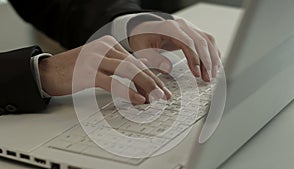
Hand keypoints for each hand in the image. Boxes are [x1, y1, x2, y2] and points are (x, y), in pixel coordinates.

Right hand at [39, 36, 170, 103]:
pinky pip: (112, 82)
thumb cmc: (75, 70)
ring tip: (155, 98)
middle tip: (163, 95)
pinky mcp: (87, 71)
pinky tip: (138, 99)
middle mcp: (104, 48)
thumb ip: (121, 64)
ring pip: (127, 70)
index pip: (136, 62)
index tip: (162, 89)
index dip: (151, 76)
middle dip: (152, 82)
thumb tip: (143, 67)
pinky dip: (127, 91)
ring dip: (145, 85)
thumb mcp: (101, 63)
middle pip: (135, 65)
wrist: (48, 72)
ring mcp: (95, 58)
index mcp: (109, 44)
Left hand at [129, 17, 220, 81]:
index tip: (197, 73)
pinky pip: (208, 41)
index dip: (194, 58)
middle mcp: (182, 26)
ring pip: (208, 42)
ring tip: (211, 76)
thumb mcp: (141, 49)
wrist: (145, 29)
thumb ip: (152, 59)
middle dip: (207, 62)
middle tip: (207, 78)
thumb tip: (167, 69)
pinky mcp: (194, 33)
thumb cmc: (143, 39)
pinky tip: (214, 66)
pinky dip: (213, 53)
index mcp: (170, 28)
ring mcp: (190, 28)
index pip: (188, 42)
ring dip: (213, 59)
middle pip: (201, 42)